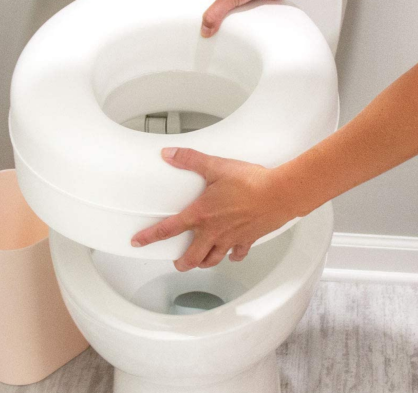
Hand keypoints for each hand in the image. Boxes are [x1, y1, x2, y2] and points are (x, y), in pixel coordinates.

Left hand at [130, 148, 297, 271]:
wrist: (279, 194)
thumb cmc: (250, 182)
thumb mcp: (216, 166)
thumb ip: (190, 159)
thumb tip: (169, 154)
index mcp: (201, 215)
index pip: (168, 229)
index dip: (149, 237)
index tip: (138, 242)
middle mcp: (213, 231)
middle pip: (191, 257)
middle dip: (182, 263)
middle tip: (177, 262)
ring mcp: (231, 238)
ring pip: (212, 260)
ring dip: (203, 263)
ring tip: (199, 261)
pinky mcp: (248, 239)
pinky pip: (237, 254)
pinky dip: (232, 256)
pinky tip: (231, 254)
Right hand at [200, 0, 287, 37]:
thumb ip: (214, 14)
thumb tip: (205, 29)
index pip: (205, 2)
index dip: (202, 14)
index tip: (201, 27)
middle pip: (220, 12)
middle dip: (220, 21)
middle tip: (218, 31)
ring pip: (235, 15)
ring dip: (236, 21)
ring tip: (234, 29)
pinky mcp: (254, 4)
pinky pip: (247, 17)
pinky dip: (248, 21)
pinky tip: (247, 25)